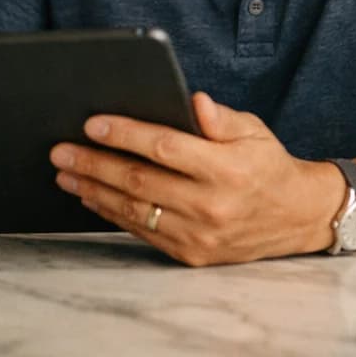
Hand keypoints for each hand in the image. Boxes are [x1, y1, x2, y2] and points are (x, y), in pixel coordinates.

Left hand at [49, 92, 342, 265]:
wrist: (294, 217)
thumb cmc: (267, 163)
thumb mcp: (253, 130)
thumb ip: (220, 117)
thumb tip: (193, 100)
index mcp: (226, 168)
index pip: (165, 147)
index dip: (125, 134)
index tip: (92, 123)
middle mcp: (211, 205)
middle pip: (139, 181)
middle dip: (94, 163)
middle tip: (61, 150)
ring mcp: (199, 235)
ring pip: (134, 210)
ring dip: (94, 190)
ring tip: (66, 173)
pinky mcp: (191, 255)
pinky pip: (142, 232)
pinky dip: (112, 214)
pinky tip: (92, 197)